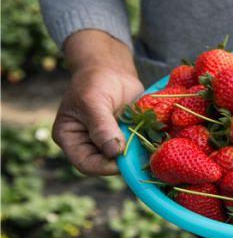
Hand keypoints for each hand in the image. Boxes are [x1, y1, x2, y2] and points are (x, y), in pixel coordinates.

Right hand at [52, 30, 143, 174]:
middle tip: (143, 152)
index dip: (105, 167)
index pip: (86, 164)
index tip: (124, 159)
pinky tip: (156, 141)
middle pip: (106, 165)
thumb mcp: (93, 101)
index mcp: (70, 139)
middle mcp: (88, 146)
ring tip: (151, 146)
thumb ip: (102, 127)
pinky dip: (146, 146)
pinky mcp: (125, 138)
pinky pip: (136, 149)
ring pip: (124, 159)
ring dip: (138, 154)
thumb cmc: (95, 82)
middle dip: (124, 161)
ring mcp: (108, 143)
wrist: (112, 70)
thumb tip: (114, 151)